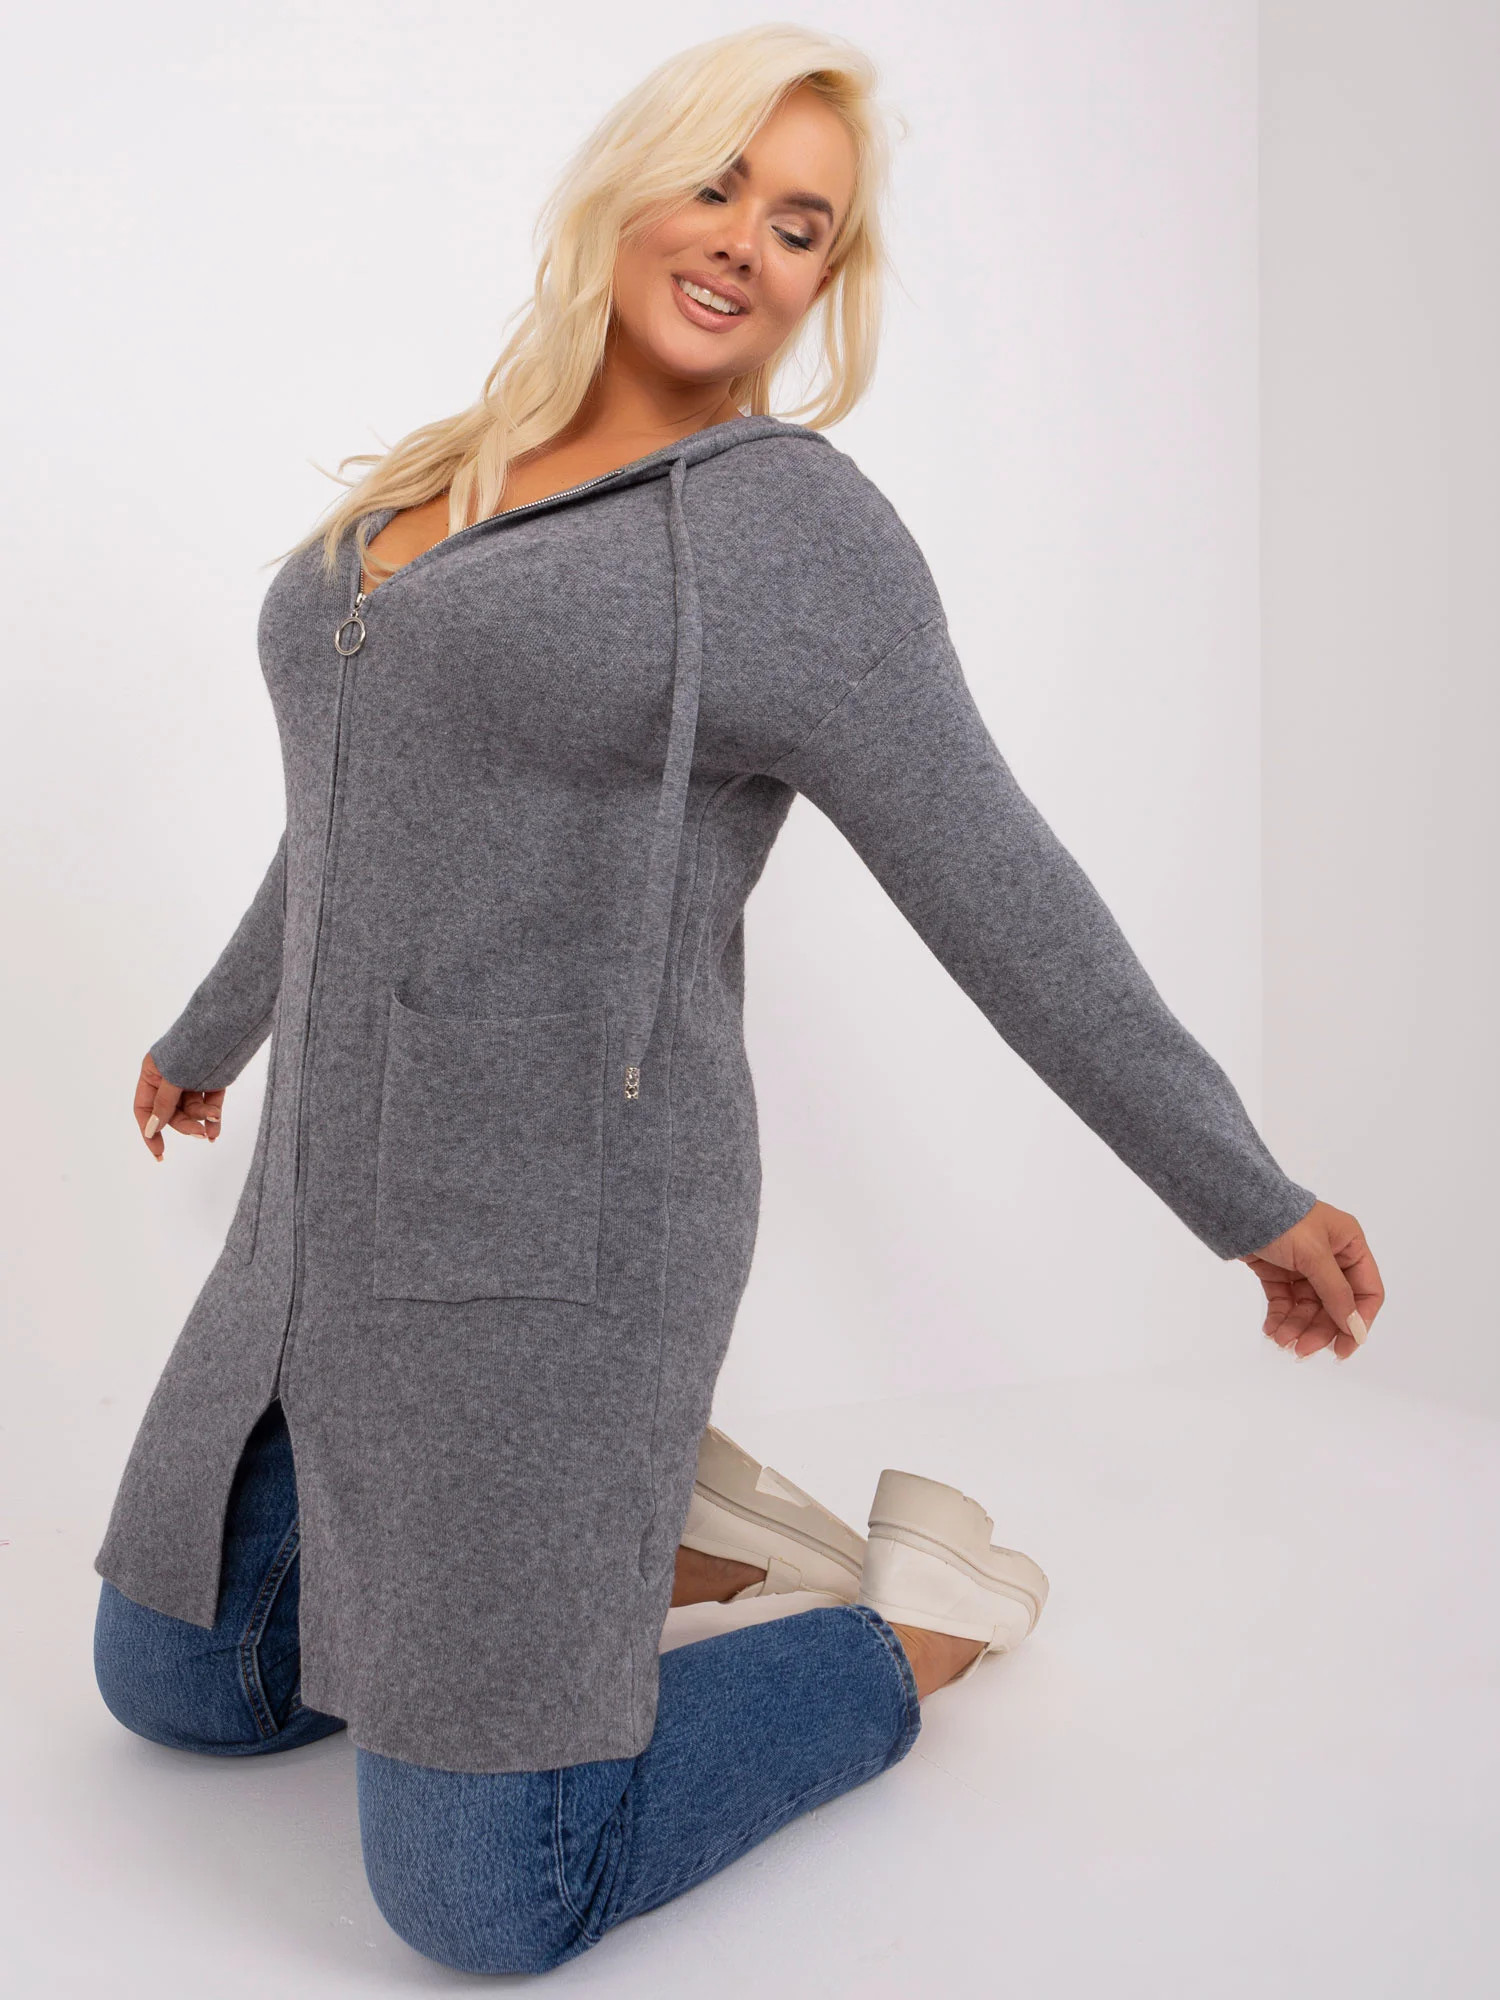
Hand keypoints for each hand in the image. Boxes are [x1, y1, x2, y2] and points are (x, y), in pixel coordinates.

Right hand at [135, 1052, 224, 1161]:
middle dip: (185, 1124)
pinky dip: (213, 1116)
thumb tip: (151, 1128)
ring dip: (202, 1119)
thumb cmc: (196, 1044)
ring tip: (213, 1122)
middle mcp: (170, 1077)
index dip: (150, 1131)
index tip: (159, 1152)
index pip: (144, 1108)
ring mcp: (191, 1079)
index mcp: (152, 1072)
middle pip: (170, 1112)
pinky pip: (209, 1103)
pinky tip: (215, 1131)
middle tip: (201, 1134)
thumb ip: (164, 1103)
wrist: (229, 1022)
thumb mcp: (175, 1076)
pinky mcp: (212, 1079)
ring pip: (192, 1109)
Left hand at [1240, 1198, 1383, 1359]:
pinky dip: (1280, 1317)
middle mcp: (1331, 1256)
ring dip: (1297, 1326)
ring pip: (1308, 1307)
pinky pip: (1285, 1302)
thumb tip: (1355, 1328)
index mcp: (1349, 1245)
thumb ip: (1336, 1292)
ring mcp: (1303, 1265)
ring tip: (1280, 1340)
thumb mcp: (1314, 1255)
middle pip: (1335, 1305)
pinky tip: (1272, 1330)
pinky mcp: (1278, 1271)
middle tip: (1301, 1350)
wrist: (1235, 1204)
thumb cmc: (1282, 1221)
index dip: (1358, 1321)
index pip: (1366, 1291)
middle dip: (1319, 1329)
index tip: (1344, 1348)